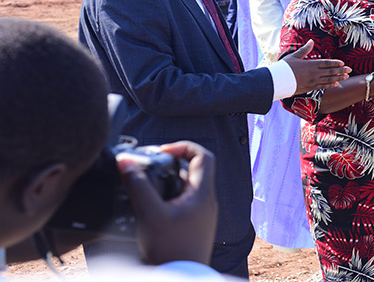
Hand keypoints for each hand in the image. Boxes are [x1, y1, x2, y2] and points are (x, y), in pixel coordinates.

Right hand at [119, 141, 216, 264]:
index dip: (183, 146)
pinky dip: (166, 198)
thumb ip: (138, 187)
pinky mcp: (193, 225)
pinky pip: (181, 202)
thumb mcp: (151, 214)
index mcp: (202, 193)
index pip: (202, 155)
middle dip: (169, 164)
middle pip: (192, 169)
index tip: (162, 151)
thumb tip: (127, 163)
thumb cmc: (172, 250)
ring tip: (145, 184)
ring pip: (185, 186)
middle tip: (148, 166)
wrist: (180, 278)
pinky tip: (149, 206)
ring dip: (166, 181)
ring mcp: (200, 214)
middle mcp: (205, 201)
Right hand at [283, 40, 351, 94]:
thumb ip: (305, 49)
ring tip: (346, 77)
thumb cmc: (285, 67)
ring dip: (338, 78)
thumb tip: (311, 41)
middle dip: (341, 70)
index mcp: (311, 64)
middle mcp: (314, 73)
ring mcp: (313, 81)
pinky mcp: (310, 87)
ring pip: (329, 79)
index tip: (343, 63)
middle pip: (330, 71)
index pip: (326, 63)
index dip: (335, 63)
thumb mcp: (295, 56)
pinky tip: (336, 84)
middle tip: (350, 70)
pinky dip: (330, 85)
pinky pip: (323, 86)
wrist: (278, 81)